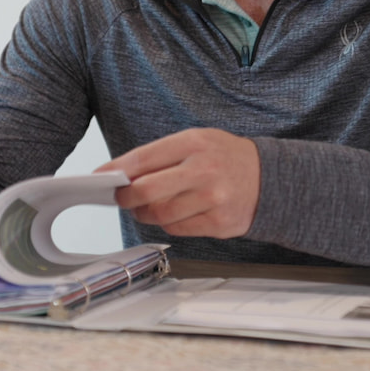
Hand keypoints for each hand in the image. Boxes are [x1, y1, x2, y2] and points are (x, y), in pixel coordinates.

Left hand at [98, 128, 259, 238]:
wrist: (268, 178)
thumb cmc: (225, 158)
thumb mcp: (197, 141)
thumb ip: (162, 156)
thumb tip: (122, 174)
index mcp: (194, 143)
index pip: (143, 158)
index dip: (116, 170)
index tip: (101, 176)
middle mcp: (204, 170)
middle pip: (146, 191)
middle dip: (126, 197)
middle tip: (122, 197)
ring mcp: (212, 199)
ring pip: (159, 215)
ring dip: (145, 214)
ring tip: (146, 207)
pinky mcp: (219, 223)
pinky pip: (177, 229)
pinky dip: (167, 224)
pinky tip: (172, 214)